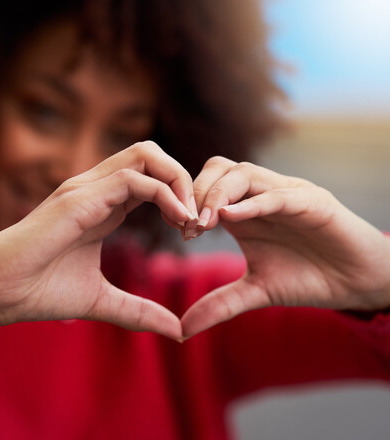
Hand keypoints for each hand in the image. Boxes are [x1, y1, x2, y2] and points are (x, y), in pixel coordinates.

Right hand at [0, 142, 195, 340]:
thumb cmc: (41, 291)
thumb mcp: (102, 300)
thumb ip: (140, 311)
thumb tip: (176, 331)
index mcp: (104, 206)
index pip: (151, 178)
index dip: (179, 198)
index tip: (192, 231)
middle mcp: (97, 189)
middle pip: (152, 155)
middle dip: (184, 180)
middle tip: (196, 219)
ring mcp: (87, 189)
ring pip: (146, 155)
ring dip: (178, 182)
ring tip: (190, 219)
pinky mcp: (79, 198)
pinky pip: (133, 179)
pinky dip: (165, 194)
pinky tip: (179, 221)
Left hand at [181, 157, 389, 336]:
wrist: (355, 282)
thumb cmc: (306, 278)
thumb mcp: (255, 292)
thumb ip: (220, 304)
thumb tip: (182, 331)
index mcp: (244, 211)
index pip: (207, 187)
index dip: (188, 204)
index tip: (179, 231)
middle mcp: (261, 196)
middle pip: (219, 169)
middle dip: (197, 193)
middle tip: (188, 226)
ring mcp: (286, 194)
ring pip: (244, 174)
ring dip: (218, 194)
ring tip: (204, 224)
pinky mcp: (312, 201)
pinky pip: (278, 194)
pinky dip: (253, 203)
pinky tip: (230, 217)